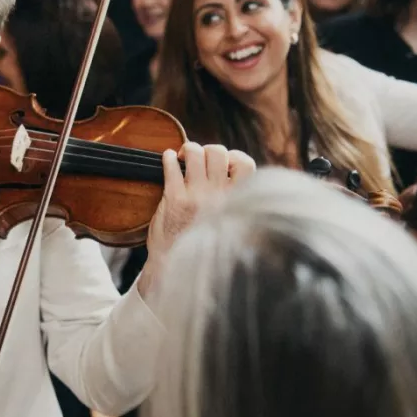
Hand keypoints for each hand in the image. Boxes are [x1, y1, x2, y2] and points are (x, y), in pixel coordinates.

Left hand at [139, 143, 254, 292]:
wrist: (177, 267)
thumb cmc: (205, 249)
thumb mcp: (236, 232)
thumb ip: (242, 210)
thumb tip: (249, 188)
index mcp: (235, 202)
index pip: (245, 164)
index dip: (235, 156)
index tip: (225, 162)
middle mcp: (218, 196)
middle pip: (218, 152)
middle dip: (209, 149)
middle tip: (200, 157)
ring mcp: (195, 195)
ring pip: (195, 153)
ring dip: (189, 149)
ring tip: (183, 156)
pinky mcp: (173, 198)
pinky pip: (171, 167)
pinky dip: (168, 158)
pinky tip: (168, 159)